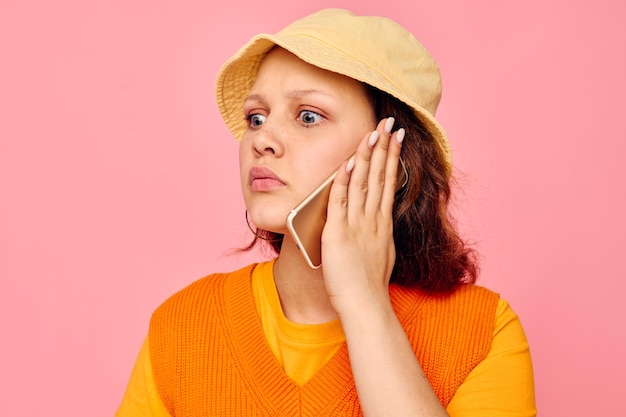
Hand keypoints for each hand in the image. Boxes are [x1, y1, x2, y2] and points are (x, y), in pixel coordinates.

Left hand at [321, 117, 404, 316]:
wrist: (365, 305)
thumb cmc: (369, 286)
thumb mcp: (380, 254)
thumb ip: (375, 235)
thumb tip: (373, 225)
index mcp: (382, 224)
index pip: (387, 183)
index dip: (391, 158)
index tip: (396, 138)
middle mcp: (373, 220)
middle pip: (379, 176)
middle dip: (384, 147)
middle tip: (390, 123)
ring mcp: (357, 225)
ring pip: (363, 184)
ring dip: (367, 156)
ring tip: (374, 133)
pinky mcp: (339, 234)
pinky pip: (340, 203)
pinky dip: (342, 182)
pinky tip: (347, 163)